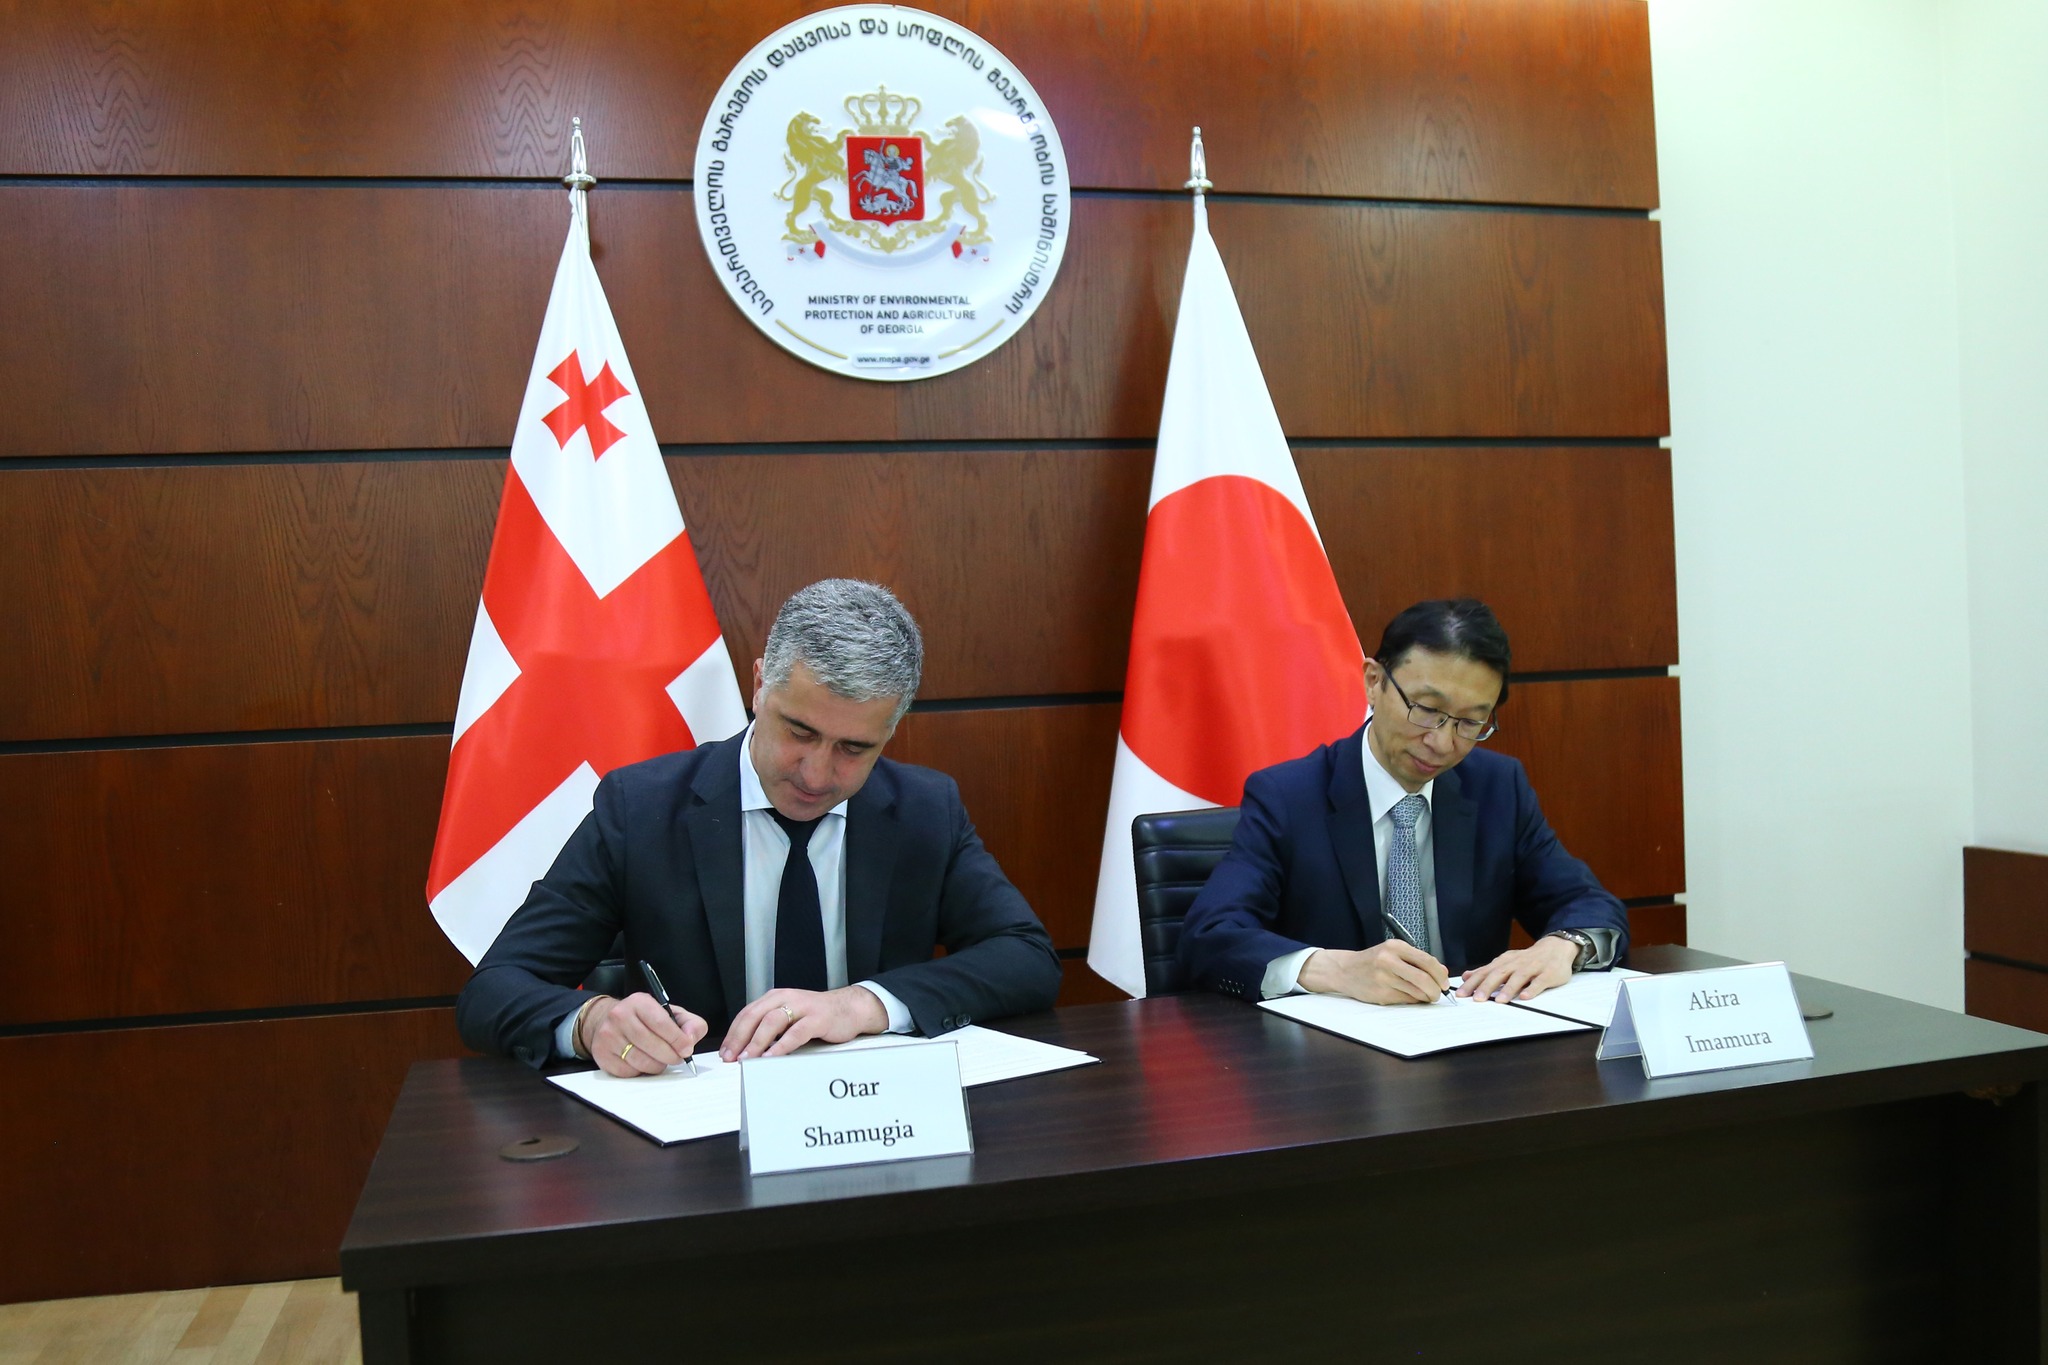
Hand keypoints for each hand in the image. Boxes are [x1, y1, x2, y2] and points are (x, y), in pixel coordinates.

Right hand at [582, 993, 707, 1076]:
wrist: (606, 1021)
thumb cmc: (643, 1019)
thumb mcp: (669, 1013)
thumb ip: (689, 1023)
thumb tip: (691, 1040)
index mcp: (639, 1002)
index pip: (661, 1023)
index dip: (677, 1039)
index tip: (687, 1049)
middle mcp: (620, 1016)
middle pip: (651, 1044)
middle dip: (670, 1056)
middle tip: (677, 1058)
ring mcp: (608, 1036)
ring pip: (641, 1061)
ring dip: (656, 1065)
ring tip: (660, 1060)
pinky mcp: (602, 1054)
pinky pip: (628, 1071)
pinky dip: (640, 1071)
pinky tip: (642, 1062)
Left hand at [720, 986, 889, 1061]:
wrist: (850, 1008)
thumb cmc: (817, 1016)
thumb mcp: (789, 1017)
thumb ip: (770, 1027)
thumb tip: (745, 1048)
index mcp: (775, 997)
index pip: (747, 1014)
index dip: (733, 1033)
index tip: (725, 1052)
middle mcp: (786, 998)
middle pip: (755, 1016)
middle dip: (740, 1038)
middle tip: (731, 1057)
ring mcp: (802, 1007)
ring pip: (772, 1022)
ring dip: (757, 1042)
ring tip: (747, 1058)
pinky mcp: (818, 1018)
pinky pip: (796, 1033)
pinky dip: (781, 1046)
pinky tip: (772, 1057)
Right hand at [1299, 940, 1448, 1004]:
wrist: (1345, 970)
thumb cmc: (1373, 961)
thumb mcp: (1394, 952)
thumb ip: (1418, 960)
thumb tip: (1443, 971)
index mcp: (1395, 947)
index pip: (1427, 961)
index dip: (1440, 975)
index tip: (1444, 982)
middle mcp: (1389, 961)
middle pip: (1424, 979)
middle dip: (1436, 990)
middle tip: (1438, 994)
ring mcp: (1384, 978)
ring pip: (1416, 992)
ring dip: (1426, 997)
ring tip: (1425, 996)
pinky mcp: (1380, 994)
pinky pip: (1405, 1000)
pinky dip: (1412, 1000)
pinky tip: (1409, 996)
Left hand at [1456, 936, 1578, 1002]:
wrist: (1556, 948)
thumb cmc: (1527, 959)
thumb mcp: (1505, 962)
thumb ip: (1487, 970)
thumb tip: (1467, 976)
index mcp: (1504, 961)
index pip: (1485, 972)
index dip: (1473, 983)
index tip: (1461, 993)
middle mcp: (1516, 963)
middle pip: (1499, 974)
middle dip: (1487, 986)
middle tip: (1477, 999)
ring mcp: (1532, 968)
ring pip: (1518, 977)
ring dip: (1509, 989)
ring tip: (1500, 1001)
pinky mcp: (1548, 974)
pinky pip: (1539, 982)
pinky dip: (1532, 989)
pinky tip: (1525, 997)